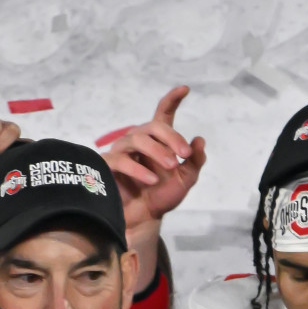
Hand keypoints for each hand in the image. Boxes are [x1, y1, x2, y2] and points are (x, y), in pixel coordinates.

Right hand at [103, 86, 205, 229]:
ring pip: (137, 140)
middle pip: (152, 126)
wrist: (143, 219)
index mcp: (157, 140)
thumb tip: (199, 140)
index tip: (185, 89)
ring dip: (157, 151)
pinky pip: (121, 160)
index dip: (172, 100)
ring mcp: (122, 151)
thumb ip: (195, 161)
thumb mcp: (186, 179)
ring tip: (171, 167)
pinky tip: (151, 180)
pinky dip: (138, 169)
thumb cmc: (161, 196)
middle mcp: (138, 140)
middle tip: (184, 153)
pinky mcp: (109, 165)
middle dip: (171, 137)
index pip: (163, 114)